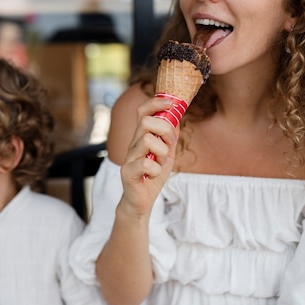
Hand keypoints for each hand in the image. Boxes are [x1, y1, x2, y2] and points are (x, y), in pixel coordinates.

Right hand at [119, 95, 178, 216]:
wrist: (140, 201)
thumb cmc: (152, 176)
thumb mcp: (166, 153)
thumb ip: (170, 136)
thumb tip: (177, 117)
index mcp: (141, 137)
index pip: (143, 111)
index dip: (156, 102)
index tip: (171, 102)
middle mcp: (133, 144)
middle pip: (146, 121)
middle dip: (165, 130)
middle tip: (169, 145)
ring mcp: (129, 157)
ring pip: (147, 140)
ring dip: (161, 152)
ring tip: (161, 163)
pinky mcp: (128, 173)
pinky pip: (145, 164)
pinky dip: (156, 170)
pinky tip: (153, 175)